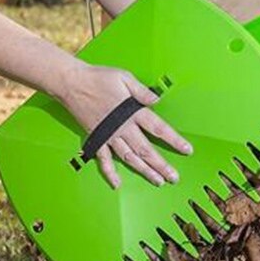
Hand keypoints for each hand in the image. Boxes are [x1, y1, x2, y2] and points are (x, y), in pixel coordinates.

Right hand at [58, 62, 192, 188]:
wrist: (72, 83)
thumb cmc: (99, 77)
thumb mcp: (124, 77)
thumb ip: (141, 91)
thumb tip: (157, 100)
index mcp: (132, 111)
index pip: (158, 128)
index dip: (174, 140)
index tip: (187, 150)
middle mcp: (122, 127)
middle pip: (146, 150)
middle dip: (161, 165)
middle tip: (174, 177)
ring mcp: (109, 135)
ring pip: (129, 158)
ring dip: (144, 171)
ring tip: (158, 181)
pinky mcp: (97, 138)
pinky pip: (103, 159)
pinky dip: (110, 172)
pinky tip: (117, 184)